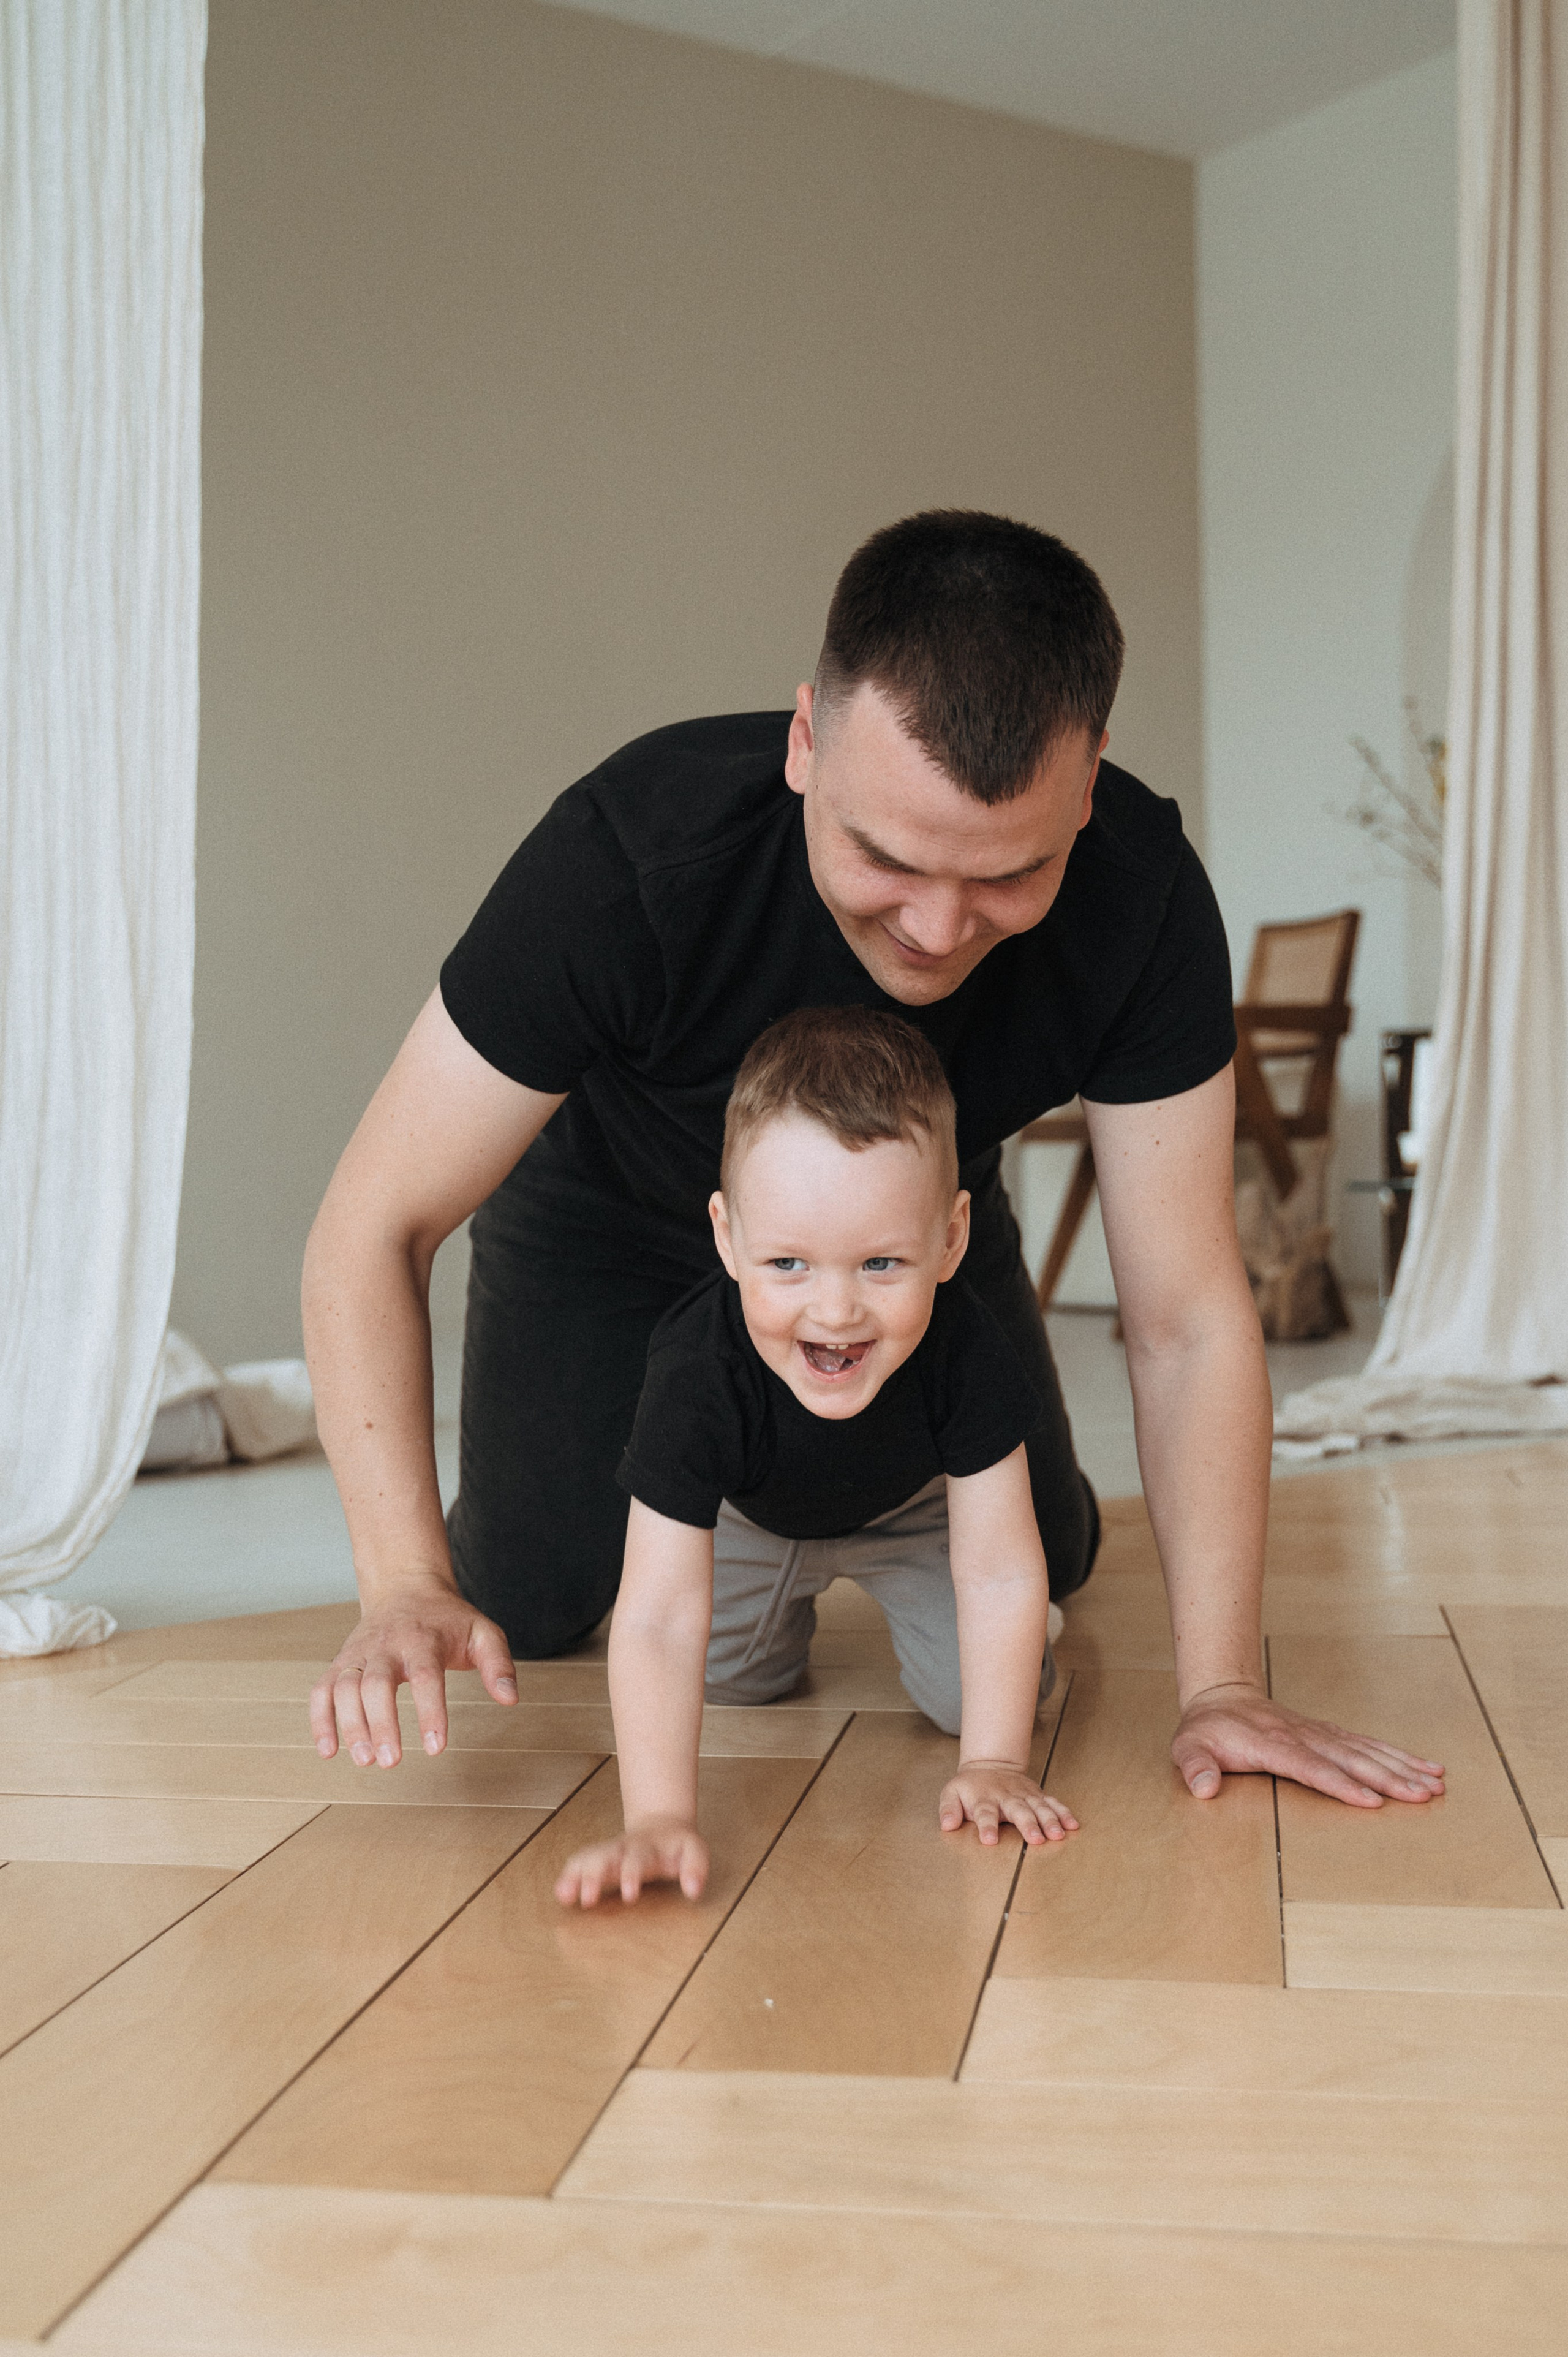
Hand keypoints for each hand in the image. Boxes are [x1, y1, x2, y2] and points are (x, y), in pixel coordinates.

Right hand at [309, 1579, 517, 1766]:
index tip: (436, 1747)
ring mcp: (360, 1654)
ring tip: (364, 1760)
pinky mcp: (342, 1662)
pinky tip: (327, 1751)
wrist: (406, 1588)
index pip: (425, 1675)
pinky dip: (320, 1719)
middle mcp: (386, 1645)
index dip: (429, 1711)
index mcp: (424, 1639)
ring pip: (344, 1687)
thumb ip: (498, 1664)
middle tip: (391, 1761)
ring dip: (349, 1725)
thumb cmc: (448, 1619)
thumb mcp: (482, 1632)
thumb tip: (510, 1699)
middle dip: (380, 1723)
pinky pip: (322, 1690)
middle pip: (376, 1684)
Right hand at [554, 1818, 709, 1907]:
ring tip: (565, 1894)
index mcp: (647, 1847)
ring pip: (588, 1859)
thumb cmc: (678, 1846)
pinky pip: (580, 1864)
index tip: (629, 1895)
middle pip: (605, 1857)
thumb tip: (694, 1891)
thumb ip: (696, 1869)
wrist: (662, 1826)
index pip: (638, 1860)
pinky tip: (561, 1894)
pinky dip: (569, 1877)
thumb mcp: (695, 1850)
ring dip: (577, 1876)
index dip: (632, 1876)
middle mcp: (623, 1848)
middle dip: (595, 1877)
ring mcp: (609, 1852)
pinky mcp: (599, 1858)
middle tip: (588, 1898)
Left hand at [939, 1761, 1078, 1847]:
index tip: (989, 1839)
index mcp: (984, 1798)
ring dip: (1049, 1820)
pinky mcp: (1037, 1795)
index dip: (987, 1826)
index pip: (985, 1813)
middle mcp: (1006, 1796)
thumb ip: (948, 1809)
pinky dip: (1063, 1813)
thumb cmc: (970, 1787)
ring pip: (1039, 1807)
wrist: (989, 1765)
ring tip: (1057, 1835)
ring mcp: (1024, 1795)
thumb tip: (947, 1825)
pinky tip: (1073, 1825)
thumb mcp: (951, 1793)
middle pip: (1018, 1810)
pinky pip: (1053, 1803)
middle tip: (1035, 1839)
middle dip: (1027, 1824)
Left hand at [1173, 1681, 1445, 1807]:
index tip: (1371, 1801)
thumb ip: (1194, 1767)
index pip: (1310, 1767)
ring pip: (1367, 1751)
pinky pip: (1369, 1744)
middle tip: (1424, 1795)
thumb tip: (1203, 1788)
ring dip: (1403, 1767)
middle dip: (1389, 1779)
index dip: (1340, 1784)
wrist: (1221, 1697)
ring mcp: (1320, 1733)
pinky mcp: (1330, 1734)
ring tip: (1437, 1784)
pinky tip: (1426, 1766)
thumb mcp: (1187, 1747)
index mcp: (1271, 1745)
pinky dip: (1399, 1755)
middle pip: (1351, 1759)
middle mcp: (1303, 1737)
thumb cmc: (1206, 1730)